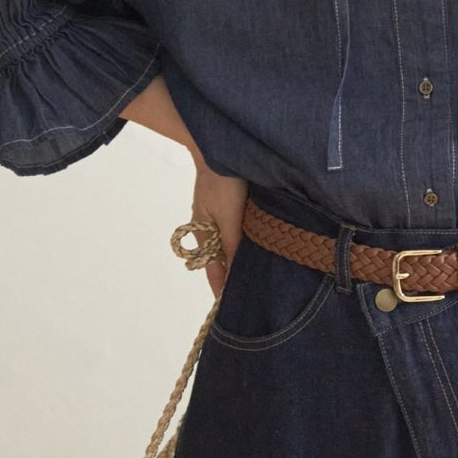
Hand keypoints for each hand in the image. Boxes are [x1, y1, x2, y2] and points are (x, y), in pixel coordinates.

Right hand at [190, 157, 247, 299]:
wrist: (220, 149)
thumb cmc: (222, 183)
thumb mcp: (229, 217)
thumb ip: (232, 245)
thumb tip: (234, 274)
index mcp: (203, 233)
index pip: (211, 269)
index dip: (219, 288)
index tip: (227, 308)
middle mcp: (207, 227)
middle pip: (218, 259)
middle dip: (229, 276)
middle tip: (248, 293)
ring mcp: (215, 215)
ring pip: (226, 245)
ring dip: (236, 259)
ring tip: (255, 273)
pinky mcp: (225, 204)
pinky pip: (232, 230)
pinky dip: (240, 242)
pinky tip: (254, 245)